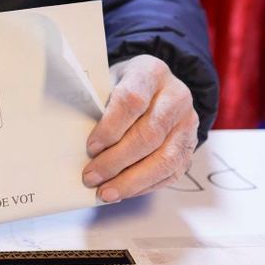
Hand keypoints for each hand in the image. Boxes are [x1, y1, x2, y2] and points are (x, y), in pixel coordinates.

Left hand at [82, 54, 199, 201]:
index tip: (91, 147)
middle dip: (116, 160)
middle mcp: (176, 96)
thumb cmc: (122, 85)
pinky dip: (144, 186)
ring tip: (106, 192)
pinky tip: (123, 192)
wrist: (154, 85)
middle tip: (91, 176)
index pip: (132, 100)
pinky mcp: (190, 146)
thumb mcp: (107, 81)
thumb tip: (73, 140)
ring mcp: (188, 123)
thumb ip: (96, 104)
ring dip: (132, 180)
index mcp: (151, 72)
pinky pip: (171, 172)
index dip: (110, 127)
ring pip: (164, 158)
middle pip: (149, 134)